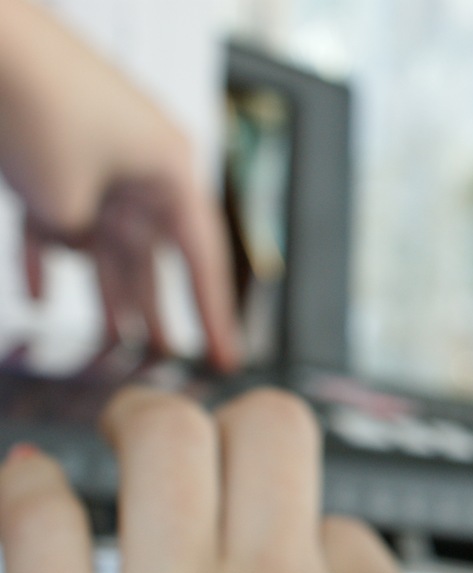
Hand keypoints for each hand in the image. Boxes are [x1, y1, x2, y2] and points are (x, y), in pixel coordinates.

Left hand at [0, 0, 239, 369]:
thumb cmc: (41, 102)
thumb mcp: (66, 196)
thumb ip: (78, 239)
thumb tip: (75, 250)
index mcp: (171, 171)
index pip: (202, 260)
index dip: (214, 316)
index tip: (225, 359)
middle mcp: (143, 170)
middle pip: (153, 257)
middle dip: (155, 311)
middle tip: (164, 360)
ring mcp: (98, 163)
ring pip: (106, 245)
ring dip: (103, 293)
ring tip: (111, 344)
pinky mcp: (54, 158)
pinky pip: (56, 222)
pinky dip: (47, 257)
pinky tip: (37, 296)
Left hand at [0, 388, 472, 572]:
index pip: (348, 526)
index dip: (315, 548)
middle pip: (270, 429)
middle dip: (235, 425)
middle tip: (200, 442)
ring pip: (163, 440)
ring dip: (140, 423)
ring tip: (123, 439)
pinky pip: (40, 525)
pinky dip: (31, 493)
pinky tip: (34, 498)